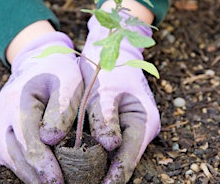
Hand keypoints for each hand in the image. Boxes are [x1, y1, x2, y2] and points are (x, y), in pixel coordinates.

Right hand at [0, 32, 81, 182]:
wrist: (36, 62)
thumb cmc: (58, 72)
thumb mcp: (68, 81)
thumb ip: (61, 108)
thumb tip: (52, 139)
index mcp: (18, 101)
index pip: (29, 142)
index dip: (44, 166)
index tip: (59, 182)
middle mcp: (1, 116)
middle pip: (16, 156)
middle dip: (38, 177)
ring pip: (11, 160)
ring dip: (31, 176)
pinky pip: (10, 156)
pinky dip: (25, 169)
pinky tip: (42, 176)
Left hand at [80, 12, 160, 182]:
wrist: (112, 49)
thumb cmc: (111, 67)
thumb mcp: (106, 90)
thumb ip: (106, 118)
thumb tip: (108, 146)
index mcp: (145, 122)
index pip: (128, 160)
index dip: (113, 178)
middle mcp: (140, 131)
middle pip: (121, 163)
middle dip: (102, 178)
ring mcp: (130, 130)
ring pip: (112, 158)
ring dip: (96, 170)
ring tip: (74, 181)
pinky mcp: (117, 128)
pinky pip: (105, 148)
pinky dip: (91, 156)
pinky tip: (74, 165)